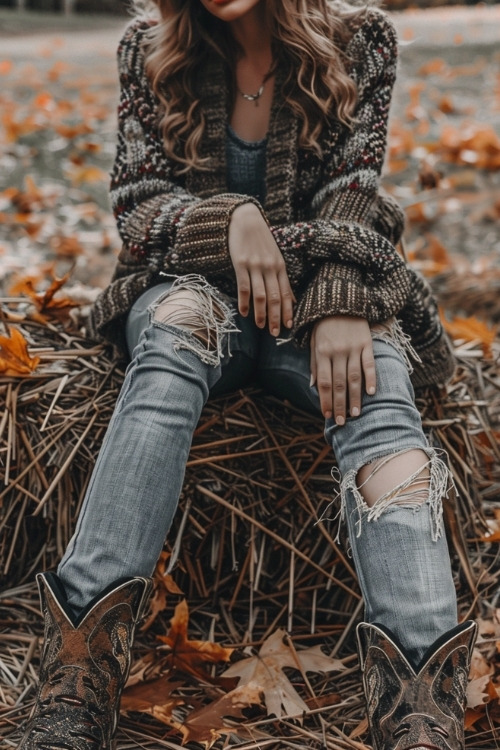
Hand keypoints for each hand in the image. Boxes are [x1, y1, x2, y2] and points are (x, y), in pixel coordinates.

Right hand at [228, 203, 294, 335]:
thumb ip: (282, 279)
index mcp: (280, 267)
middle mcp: (270, 268)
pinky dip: (244, 301)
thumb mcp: (276, 257)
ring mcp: (256, 266)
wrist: (245, 219)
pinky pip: (244, 287)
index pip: (285, 294)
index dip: (287, 311)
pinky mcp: (241, 264)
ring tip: (260, 326)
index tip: (288, 326)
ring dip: (261, 313)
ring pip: (260, 295)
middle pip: (275, 298)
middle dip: (275, 317)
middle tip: (275, 333)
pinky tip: (244, 312)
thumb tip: (291, 299)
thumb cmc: (261, 240)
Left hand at [310, 316, 375, 423]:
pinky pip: (369, 364)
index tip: (327, 415)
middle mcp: (337, 351)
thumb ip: (315, 364)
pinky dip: (371, 378)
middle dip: (340, 404)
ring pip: (354, 377)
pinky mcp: (366, 343)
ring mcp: (353, 348)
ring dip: (355, 397)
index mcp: (322, 352)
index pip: (324, 382)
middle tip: (342, 421)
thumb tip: (314, 386)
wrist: (341, 300)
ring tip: (356, 413)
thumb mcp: (314, 341)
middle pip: (339, 384)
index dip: (325, 400)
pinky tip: (371, 393)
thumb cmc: (324, 324)